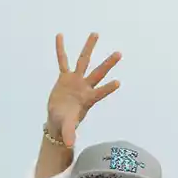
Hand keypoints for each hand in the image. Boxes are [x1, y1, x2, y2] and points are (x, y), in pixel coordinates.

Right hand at [47, 33, 121, 147]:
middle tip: (120, 53)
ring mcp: (75, 80)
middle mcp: (84, 87)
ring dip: (89, 48)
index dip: (108, 89)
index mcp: (87, 99)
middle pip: (98, 72)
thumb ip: (70, 133)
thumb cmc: (65, 123)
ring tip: (96, 33)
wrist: (57, 119)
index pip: (100, 93)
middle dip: (108, 64)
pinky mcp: (64, 77)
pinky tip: (60, 36)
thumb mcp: (67, 127)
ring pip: (83, 61)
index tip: (118, 82)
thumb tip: (70, 144)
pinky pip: (62, 60)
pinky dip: (60, 49)